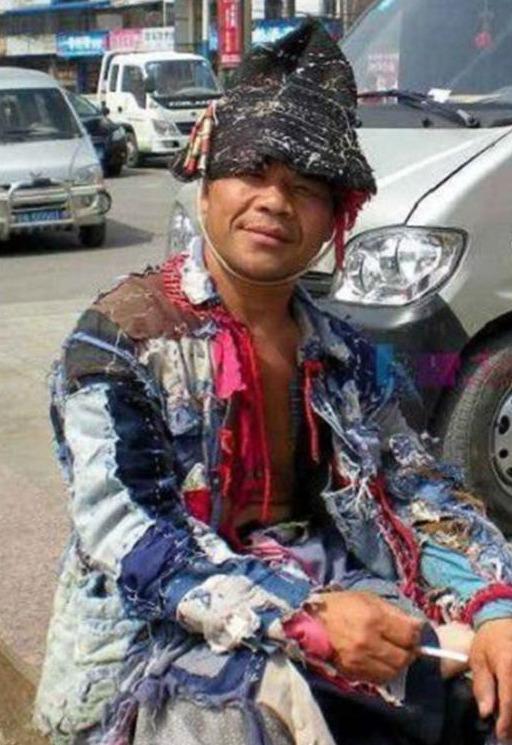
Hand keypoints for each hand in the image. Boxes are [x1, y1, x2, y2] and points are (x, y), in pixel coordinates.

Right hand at [312, 590, 422, 683]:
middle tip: (405, 643)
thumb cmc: (343, 605)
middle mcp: (367, 643)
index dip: (415, 633)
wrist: (311, 621)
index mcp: (373, 619)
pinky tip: (381, 660)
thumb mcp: (369, 599)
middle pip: (404, 657)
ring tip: (393, 652)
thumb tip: (419, 627)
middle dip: (409, 650)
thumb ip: (395, 613)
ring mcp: (359, 661)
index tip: (413, 630)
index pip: (409, 635)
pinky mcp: (352, 673)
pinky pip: (379, 679)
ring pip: (394, 671)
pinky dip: (385, 671)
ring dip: (399, 663)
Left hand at [470, 618, 511, 740]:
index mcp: (507, 663)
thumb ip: (482, 685)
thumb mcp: (477, 659)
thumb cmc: (488, 641)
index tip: (501, 733)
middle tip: (506, 732)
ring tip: (508, 723)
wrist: (503, 621)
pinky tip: (510, 707)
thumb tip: (486, 711)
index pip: (508, 698)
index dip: (506, 720)